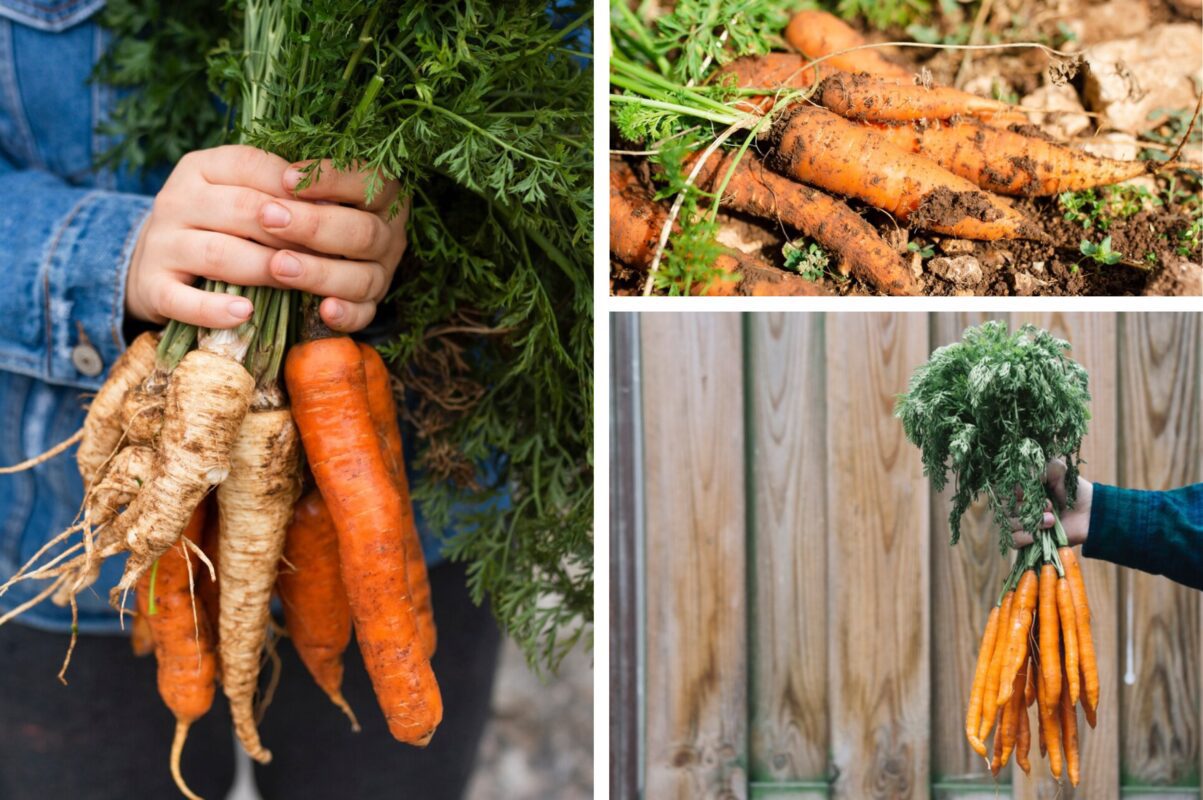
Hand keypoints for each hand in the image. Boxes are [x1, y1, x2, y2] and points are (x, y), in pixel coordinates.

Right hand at [125, 145, 407, 331]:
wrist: (152, 263)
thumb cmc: (218, 227)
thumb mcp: (241, 194)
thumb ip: (278, 191)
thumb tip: (335, 201)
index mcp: (202, 167)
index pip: (254, 166)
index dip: (299, 188)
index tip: (337, 206)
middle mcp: (177, 199)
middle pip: (243, 210)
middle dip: (291, 233)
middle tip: (331, 252)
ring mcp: (162, 244)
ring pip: (219, 253)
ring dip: (264, 269)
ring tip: (298, 282)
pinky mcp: (152, 287)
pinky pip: (182, 299)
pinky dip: (213, 309)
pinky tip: (245, 313)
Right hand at [1008, 458, 1091, 546]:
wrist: (1090, 513)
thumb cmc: (1072, 489)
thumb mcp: (1057, 470)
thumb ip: (1040, 467)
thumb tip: (1026, 475)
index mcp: (1017, 488)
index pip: (1002, 489)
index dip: (1016, 491)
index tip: (1034, 490)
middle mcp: (1014, 505)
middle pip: (1004, 508)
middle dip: (1027, 508)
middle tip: (1050, 506)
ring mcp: (1019, 523)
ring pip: (1009, 524)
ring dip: (1031, 523)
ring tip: (1052, 520)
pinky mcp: (1025, 540)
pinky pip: (1013, 540)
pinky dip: (1026, 538)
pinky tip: (1040, 535)